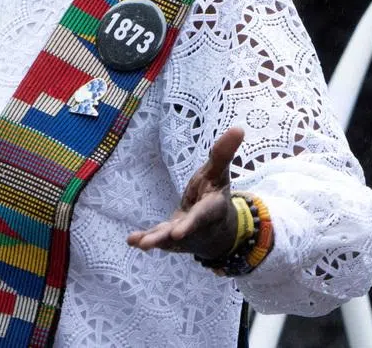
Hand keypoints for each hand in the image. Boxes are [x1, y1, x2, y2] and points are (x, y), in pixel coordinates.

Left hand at [126, 126, 243, 260]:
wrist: (216, 226)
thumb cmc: (215, 193)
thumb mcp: (219, 172)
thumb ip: (223, 153)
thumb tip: (239, 128)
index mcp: (212, 208)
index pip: (202, 214)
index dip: (192, 223)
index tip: (179, 232)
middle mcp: (197, 226)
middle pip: (185, 229)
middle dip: (174, 234)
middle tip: (169, 237)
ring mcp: (182, 235)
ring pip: (169, 237)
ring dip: (156, 239)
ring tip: (142, 243)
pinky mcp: (169, 238)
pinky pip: (158, 237)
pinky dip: (145, 239)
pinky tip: (132, 240)